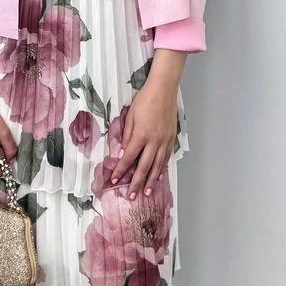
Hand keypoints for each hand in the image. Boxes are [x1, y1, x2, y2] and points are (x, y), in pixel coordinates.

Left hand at [110, 79, 177, 198]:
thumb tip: (122, 154)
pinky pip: (166, 158)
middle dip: (136, 182)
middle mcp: (154, 141)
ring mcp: (164, 141)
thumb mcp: (131, 115)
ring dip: (150, 180)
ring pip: (157, 166)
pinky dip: (161, 169)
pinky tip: (158, 176)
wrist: (164, 89)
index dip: (121, 170)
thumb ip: (127, 135)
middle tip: (131, 196)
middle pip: (144, 167)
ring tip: (146, 192)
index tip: (114, 180)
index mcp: (141, 135)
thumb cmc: (145, 99)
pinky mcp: (171, 138)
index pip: (129, 158)